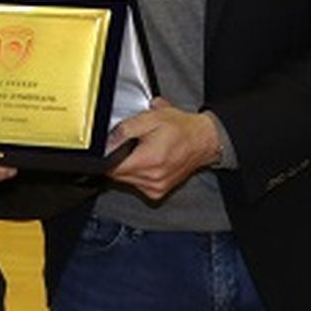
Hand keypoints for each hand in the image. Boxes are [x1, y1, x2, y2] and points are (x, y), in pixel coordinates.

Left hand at [106, 99, 221, 201]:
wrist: (203, 140)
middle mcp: (152, 179)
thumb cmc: (181, 129)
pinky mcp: (157, 192)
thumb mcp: (151, 118)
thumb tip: (107, 141)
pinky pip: (137, 184)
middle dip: (120, 159)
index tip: (114, 146)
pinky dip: (138, 174)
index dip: (108, 155)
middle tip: (134, 145)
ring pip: (126, 180)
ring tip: (144, 151)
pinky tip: (149, 161)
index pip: (111, 167)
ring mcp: (155, 188)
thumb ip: (125, 129)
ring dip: (129, 167)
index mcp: (149, 161)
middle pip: (117, 175)